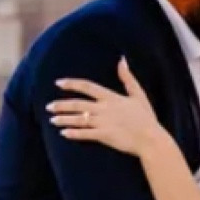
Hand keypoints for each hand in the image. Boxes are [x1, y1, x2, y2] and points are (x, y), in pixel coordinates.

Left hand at [48, 59, 164, 157]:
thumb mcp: (138, 95)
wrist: (151, 139)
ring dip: (64, 119)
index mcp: (112, 97)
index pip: (87, 86)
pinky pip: (85, 134)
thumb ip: (128, 78)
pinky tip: (64, 134)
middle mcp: (104, 109)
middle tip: (48, 106)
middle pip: (78, 104)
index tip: (58, 83)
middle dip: (61, 105)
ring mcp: (103, 123)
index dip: (72, 84)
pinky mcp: (104, 136)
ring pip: (78, 119)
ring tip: (52, 120)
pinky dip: (73, 134)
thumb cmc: (146, 118)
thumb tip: (122, 60)